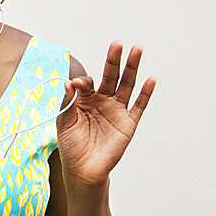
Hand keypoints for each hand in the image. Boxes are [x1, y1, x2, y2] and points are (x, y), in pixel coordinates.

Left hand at [56, 42, 155, 188]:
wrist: (83, 170)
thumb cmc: (71, 146)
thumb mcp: (64, 123)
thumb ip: (67, 102)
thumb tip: (69, 82)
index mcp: (85, 99)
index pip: (88, 82)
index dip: (83, 82)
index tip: (78, 84)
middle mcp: (103, 101)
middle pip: (111, 76)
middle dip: (114, 60)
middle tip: (117, 44)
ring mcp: (117, 110)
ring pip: (126, 85)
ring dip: (132, 68)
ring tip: (136, 50)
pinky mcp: (128, 123)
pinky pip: (139, 105)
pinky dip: (146, 93)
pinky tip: (151, 79)